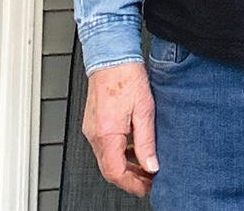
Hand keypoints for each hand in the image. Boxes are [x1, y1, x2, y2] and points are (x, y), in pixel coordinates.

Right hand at [82, 61, 157, 195]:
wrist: (111, 55)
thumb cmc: (126, 76)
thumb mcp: (144, 111)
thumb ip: (147, 142)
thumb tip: (151, 165)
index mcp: (107, 133)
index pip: (115, 173)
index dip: (132, 185)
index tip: (147, 188)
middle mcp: (94, 133)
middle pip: (109, 169)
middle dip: (130, 178)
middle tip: (150, 179)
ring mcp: (91, 128)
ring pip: (107, 158)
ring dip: (126, 166)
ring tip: (146, 164)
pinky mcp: (93, 122)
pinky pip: (104, 146)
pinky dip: (119, 153)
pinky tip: (134, 148)